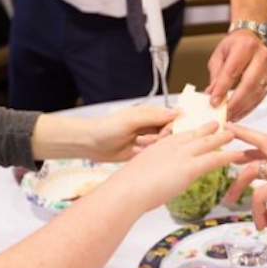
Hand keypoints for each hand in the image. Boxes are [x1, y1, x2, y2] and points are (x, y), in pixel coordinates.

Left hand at [31, 106, 175, 161]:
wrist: (90, 144)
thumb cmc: (107, 128)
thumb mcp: (131, 120)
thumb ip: (153, 117)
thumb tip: (176, 113)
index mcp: (150, 114)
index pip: (173, 118)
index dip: (174, 126)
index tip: (166, 133)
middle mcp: (151, 127)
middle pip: (170, 133)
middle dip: (162, 138)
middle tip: (147, 140)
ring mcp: (147, 140)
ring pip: (163, 145)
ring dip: (153, 147)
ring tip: (138, 144)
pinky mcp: (142, 153)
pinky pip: (154, 155)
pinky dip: (149, 155)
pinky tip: (138, 152)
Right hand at [103, 121, 243, 212]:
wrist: (127, 190)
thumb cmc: (127, 187)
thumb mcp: (137, 173)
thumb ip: (148, 173)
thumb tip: (151, 181)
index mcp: (158, 146)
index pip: (177, 135)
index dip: (189, 132)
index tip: (195, 128)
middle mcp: (171, 147)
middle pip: (193, 134)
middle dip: (207, 129)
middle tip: (217, 124)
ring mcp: (182, 155)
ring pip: (207, 143)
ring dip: (221, 138)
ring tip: (232, 133)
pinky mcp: (190, 167)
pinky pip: (214, 159)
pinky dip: (228, 156)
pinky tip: (238, 155)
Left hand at [206, 31, 266, 121]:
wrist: (252, 38)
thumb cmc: (236, 45)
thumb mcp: (220, 55)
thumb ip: (216, 74)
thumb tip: (212, 93)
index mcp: (245, 46)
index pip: (233, 71)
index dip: (223, 88)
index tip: (214, 101)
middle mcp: (261, 56)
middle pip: (249, 84)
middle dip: (235, 102)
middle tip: (224, 113)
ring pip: (256, 93)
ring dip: (242, 108)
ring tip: (230, 116)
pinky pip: (260, 97)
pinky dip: (249, 108)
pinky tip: (239, 113)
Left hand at [223, 124, 266, 244]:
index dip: (255, 144)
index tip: (240, 143)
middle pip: (264, 142)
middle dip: (243, 135)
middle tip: (225, 132)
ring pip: (254, 168)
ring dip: (237, 183)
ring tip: (229, 200)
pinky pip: (261, 194)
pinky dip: (255, 209)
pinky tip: (260, 223)